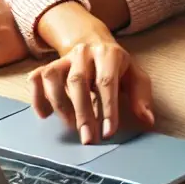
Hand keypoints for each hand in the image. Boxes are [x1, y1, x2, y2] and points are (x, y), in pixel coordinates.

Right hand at [28, 33, 153, 144]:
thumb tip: (148, 120)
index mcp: (109, 54)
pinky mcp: (48, 65)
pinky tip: (46, 115)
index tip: (108, 132)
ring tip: (71, 126)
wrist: (94, 44)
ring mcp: (64, 58)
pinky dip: (38, 99)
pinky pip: (36, 79)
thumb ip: (141, 97)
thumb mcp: (134, 77)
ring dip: (60, 106)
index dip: (108, 108)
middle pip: (79, 82)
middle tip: (88, 139)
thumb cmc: (117, 67)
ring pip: (53, 79)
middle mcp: (84, 53)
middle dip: (83, 113)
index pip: (107, 82)